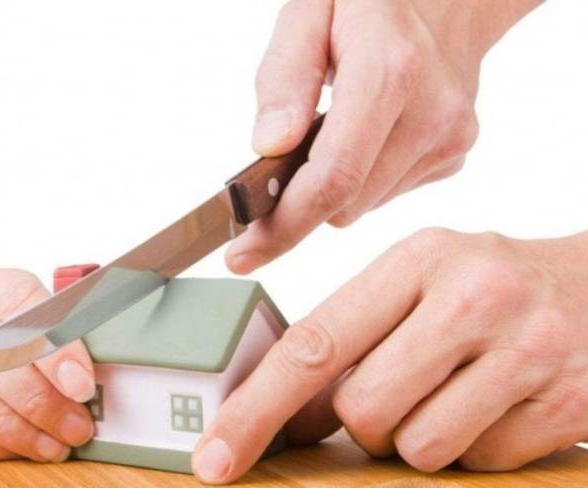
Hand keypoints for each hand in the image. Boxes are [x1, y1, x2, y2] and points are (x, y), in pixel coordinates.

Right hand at [0, 269, 95, 461]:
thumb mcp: (33, 308)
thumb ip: (66, 333)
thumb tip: (99, 377)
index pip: (26, 308)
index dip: (56, 348)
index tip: (83, 385)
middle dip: (45, 402)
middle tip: (78, 427)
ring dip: (18, 430)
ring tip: (56, 447)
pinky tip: (21, 449)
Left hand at [194, 228, 587, 482]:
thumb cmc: (490, 287)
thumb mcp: (416, 287)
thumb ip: (349, 340)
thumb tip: (283, 415)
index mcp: (416, 260)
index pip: (314, 344)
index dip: (256, 408)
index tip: (216, 456)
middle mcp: (470, 298)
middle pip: (360, 410)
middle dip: (365, 421)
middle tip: (403, 389)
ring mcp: (525, 351)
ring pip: (416, 447)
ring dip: (419, 437)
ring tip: (454, 391)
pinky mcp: (565, 402)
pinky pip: (478, 463)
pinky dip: (474, 448)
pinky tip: (497, 404)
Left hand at [226, 0, 541, 273]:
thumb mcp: (309, 10)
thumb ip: (285, 76)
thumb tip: (270, 146)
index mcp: (390, 72)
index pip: (332, 178)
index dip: (283, 226)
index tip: (242, 254)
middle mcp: (431, 114)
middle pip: (344, 204)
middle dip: (298, 202)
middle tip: (270, 179)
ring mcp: (449, 140)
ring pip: (362, 206)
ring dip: (332, 187)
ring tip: (330, 133)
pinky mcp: (453, 156)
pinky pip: (385, 194)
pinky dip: (361, 178)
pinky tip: (364, 137)